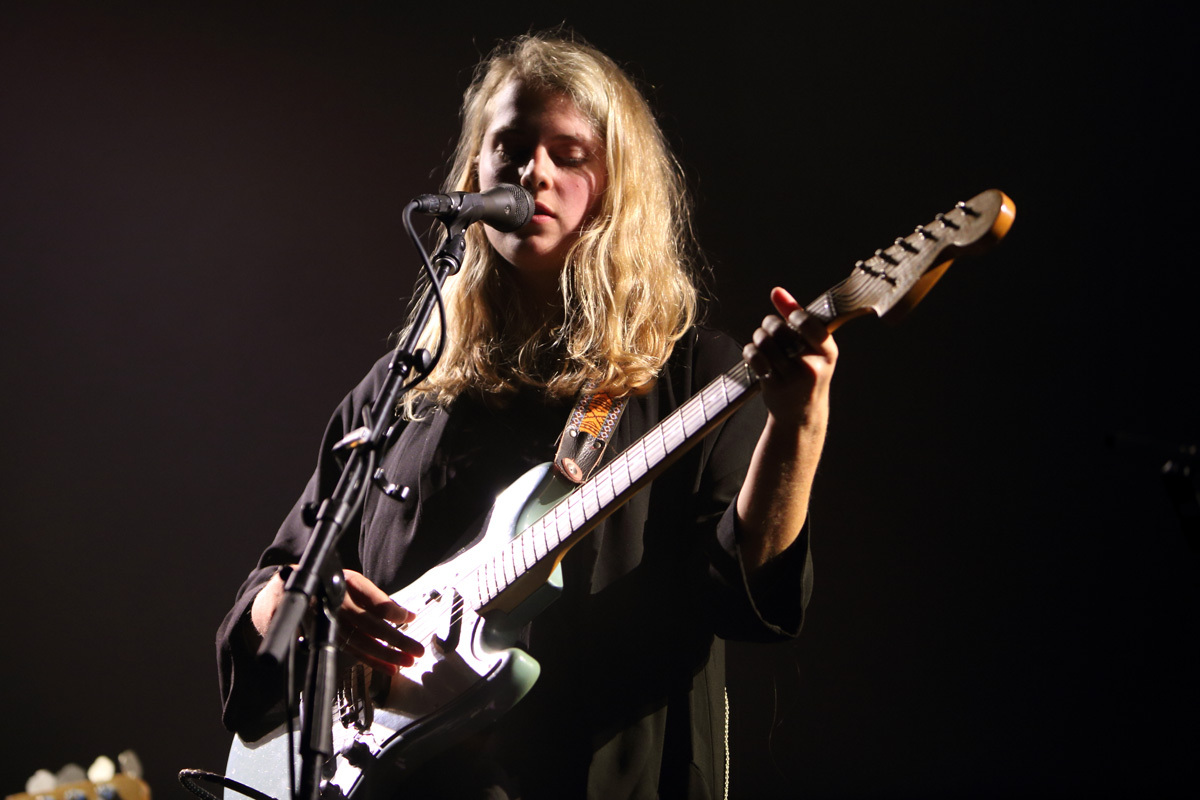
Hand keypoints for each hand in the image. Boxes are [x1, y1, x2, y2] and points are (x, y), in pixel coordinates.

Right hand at [251, 567, 423, 674]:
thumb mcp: (351, 581)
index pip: (369, 597)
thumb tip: (405, 615)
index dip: (389, 609)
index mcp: (343, 583)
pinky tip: (390, 668)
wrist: (285, 593)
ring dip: (385, 655)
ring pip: (360, 642)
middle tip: (416, 649)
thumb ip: (374, 597)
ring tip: (407, 662)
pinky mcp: (326, 638)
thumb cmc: (328, 584)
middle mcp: (334, 604)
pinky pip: (352, 651)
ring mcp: (329, 623)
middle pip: (368, 624)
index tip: (409, 617)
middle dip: (394, 639)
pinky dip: (372, 661)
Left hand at [742, 287, 837, 431]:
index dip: (793, 314)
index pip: (808, 323)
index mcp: (827, 351)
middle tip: (770, 330)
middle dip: (769, 324)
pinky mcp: (775, 385)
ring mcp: (793, 377)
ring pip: (764, 342)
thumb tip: (777, 291)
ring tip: (762, 343)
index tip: (790, 318)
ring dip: (758, 338)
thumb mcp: (812, 347)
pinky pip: (754, 357)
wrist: (801, 414)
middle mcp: (812, 365)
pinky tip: (756, 356)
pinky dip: (751, 352)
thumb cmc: (806, 372)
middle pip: (780, 330)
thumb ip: (796, 316)